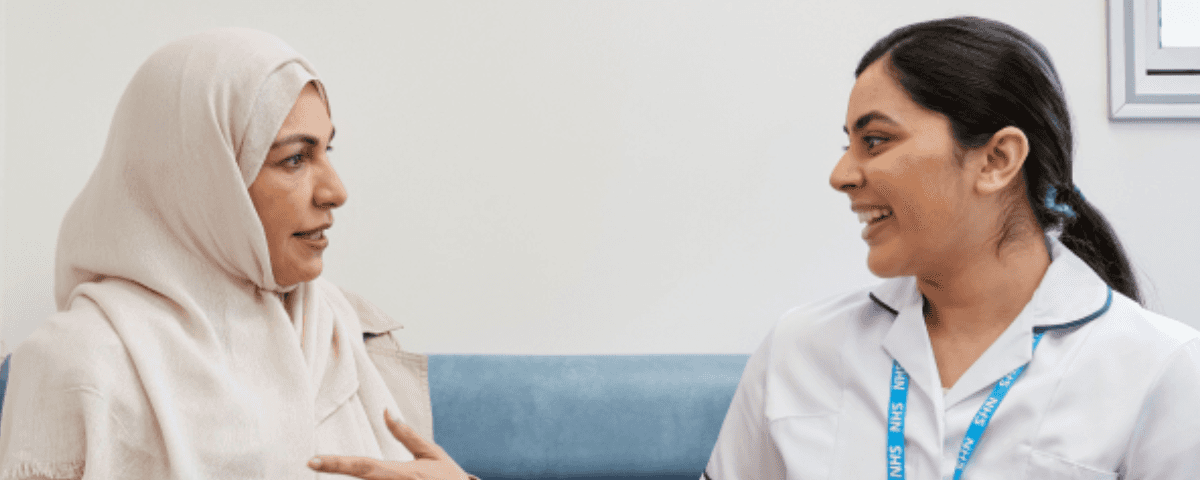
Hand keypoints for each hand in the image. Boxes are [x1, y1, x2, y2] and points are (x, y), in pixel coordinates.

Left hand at [308, 410, 469, 479]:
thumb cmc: (448, 478)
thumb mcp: (431, 453)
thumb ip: (406, 434)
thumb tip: (385, 411)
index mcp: (400, 473)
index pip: (362, 466)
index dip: (336, 464)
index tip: (312, 460)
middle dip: (337, 470)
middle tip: (315, 464)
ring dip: (358, 478)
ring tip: (337, 464)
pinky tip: (371, 473)